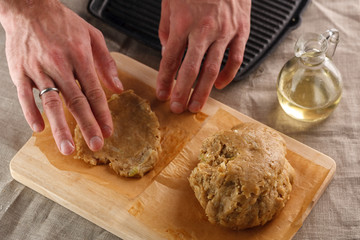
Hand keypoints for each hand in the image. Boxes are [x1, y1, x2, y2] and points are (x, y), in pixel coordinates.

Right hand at [0, 0, 122, 154]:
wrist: (28, 7)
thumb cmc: (63, 23)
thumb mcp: (92, 36)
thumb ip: (106, 63)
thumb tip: (118, 88)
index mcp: (79, 56)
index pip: (94, 91)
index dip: (102, 113)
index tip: (108, 131)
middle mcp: (59, 64)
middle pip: (75, 101)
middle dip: (87, 125)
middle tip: (95, 145)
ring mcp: (38, 69)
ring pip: (50, 102)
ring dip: (59, 127)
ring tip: (67, 148)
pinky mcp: (19, 71)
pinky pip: (25, 96)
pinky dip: (31, 113)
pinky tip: (39, 129)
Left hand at [157, 0, 250, 112]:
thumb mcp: (171, 3)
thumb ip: (167, 29)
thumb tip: (168, 52)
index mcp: (183, 23)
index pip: (170, 59)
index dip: (165, 80)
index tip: (161, 94)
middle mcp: (204, 30)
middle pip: (191, 69)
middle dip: (182, 92)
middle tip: (177, 108)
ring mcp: (224, 32)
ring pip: (213, 69)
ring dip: (203, 91)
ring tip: (196, 105)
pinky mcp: (241, 31)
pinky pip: (236, 58)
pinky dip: (228, 75)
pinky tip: (219, 85)